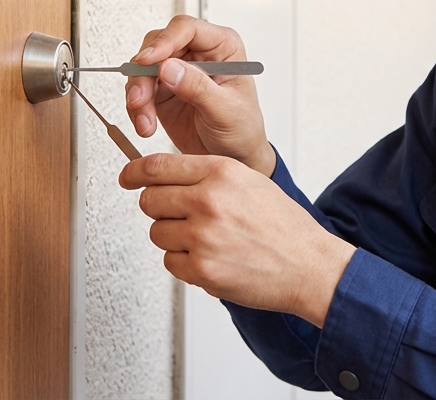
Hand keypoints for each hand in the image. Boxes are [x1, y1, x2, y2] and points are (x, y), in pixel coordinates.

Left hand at [120, 153, 356, 326]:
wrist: (309, 265)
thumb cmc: (283, 226)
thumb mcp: (249, 182)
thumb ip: (208, 176)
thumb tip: (165, 176)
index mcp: (221, 173)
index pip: (158, 166)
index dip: (134, 172)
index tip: (126, 177)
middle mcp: (209, 201)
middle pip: (150, 200)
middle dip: (161, 209)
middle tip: (183, 216)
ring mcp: (204, 236)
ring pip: (157, 233)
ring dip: (175, 238)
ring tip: (208, 240)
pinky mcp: (202, 269)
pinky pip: (170, 262)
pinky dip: (185, 263)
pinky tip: (212, 258)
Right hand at [125, 15, 274, 175]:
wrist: (235, 156)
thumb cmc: (242, 129)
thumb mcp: (226, 110)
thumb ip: (198, 88)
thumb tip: (169, 67)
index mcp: (222, 47)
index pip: (187, 29)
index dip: (164, 41)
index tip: (148, 60)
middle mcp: (198, 54)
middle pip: (158, 45)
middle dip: (143, 72)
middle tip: (141, 98)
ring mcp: (178, 71)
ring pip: (143, 67)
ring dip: (138, 93)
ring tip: (145, 120)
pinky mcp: (162, 90)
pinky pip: (139, 89)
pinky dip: (137, 107)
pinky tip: (145, 124)